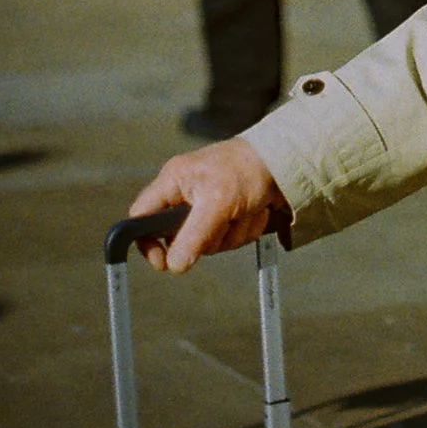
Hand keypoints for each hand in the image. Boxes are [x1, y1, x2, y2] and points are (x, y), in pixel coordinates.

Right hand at [127, 138, 287, 273]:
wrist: (285, 163)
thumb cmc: (248, 169)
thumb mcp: (218, 202)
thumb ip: (193, 235)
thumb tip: (174, 264)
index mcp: (174, 181)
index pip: (141, 214)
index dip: (145, 241)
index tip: (162, 261)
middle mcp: (186, 194)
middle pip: (178, 238)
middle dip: (207, 237)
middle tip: (224, 220)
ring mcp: (206, 207)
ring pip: (207, 243)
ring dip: (231, 233)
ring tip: (245, 210)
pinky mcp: (226, 216)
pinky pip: (228, 240)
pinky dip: (244, 230)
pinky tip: (255, 212)